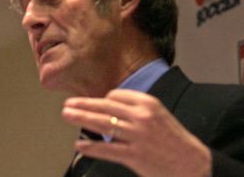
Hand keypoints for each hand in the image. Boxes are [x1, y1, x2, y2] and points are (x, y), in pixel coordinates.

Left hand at [62, 89, 211, 176]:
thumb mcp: (158, 114)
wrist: (193, 164)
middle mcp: (141, 117)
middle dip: (83, 105)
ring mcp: (137, 136)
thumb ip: (135, 109)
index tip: (93, 104)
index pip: (115, 96)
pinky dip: (91, 147)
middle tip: (67, 104)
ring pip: (102, 124)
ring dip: (81, 119)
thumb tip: (107, 106)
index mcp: (148, 103)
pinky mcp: (134, 155)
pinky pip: (107, 149)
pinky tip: (79, 144)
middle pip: (104, 107)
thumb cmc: (173, 139)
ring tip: (67, 115)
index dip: (101, 100)